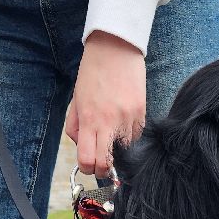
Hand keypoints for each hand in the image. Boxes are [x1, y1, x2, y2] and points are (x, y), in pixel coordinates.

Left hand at [66, 30, 145, 176]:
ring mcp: (129, 119)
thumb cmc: (92, 73)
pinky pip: (136, 136)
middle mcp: (110, 123)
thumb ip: (75, 128)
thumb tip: (83, 147)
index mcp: (90, 120)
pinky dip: (128, 136)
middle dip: (102, 169)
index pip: (88, 161)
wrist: (116, 49)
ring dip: (117, 149)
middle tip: (101, 163)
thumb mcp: (76, 101)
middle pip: (107, 165)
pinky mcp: (142, 113)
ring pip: (125, 151)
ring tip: (112, 134)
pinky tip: (122, 121)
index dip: (87, 168)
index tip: (88, 165)